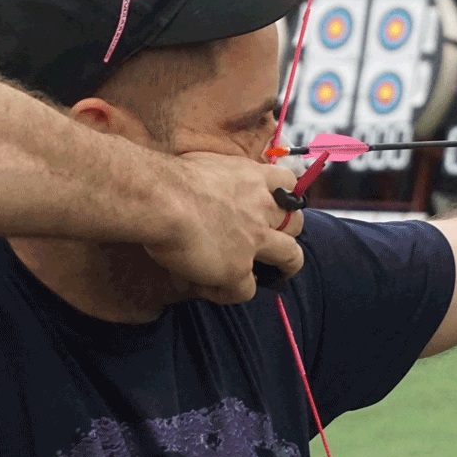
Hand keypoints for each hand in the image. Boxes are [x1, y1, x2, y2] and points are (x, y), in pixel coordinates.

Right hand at [147, 152, 304, 303]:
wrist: (160, 198)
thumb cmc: (167, 178)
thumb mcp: (202, 163)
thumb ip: (217, 177)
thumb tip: (204, 193)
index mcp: (252, 178)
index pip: (288, 181)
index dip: (285, 195)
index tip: (275, 203)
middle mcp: (261, 208)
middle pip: (296, 223)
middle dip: (288, 233)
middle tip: (271, 243)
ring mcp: (254, 240)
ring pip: (291, 258)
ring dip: (282, 268)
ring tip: (268, 276)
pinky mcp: (238, 269)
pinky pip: (246, 291)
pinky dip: (228, 292)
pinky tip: (208, 288)